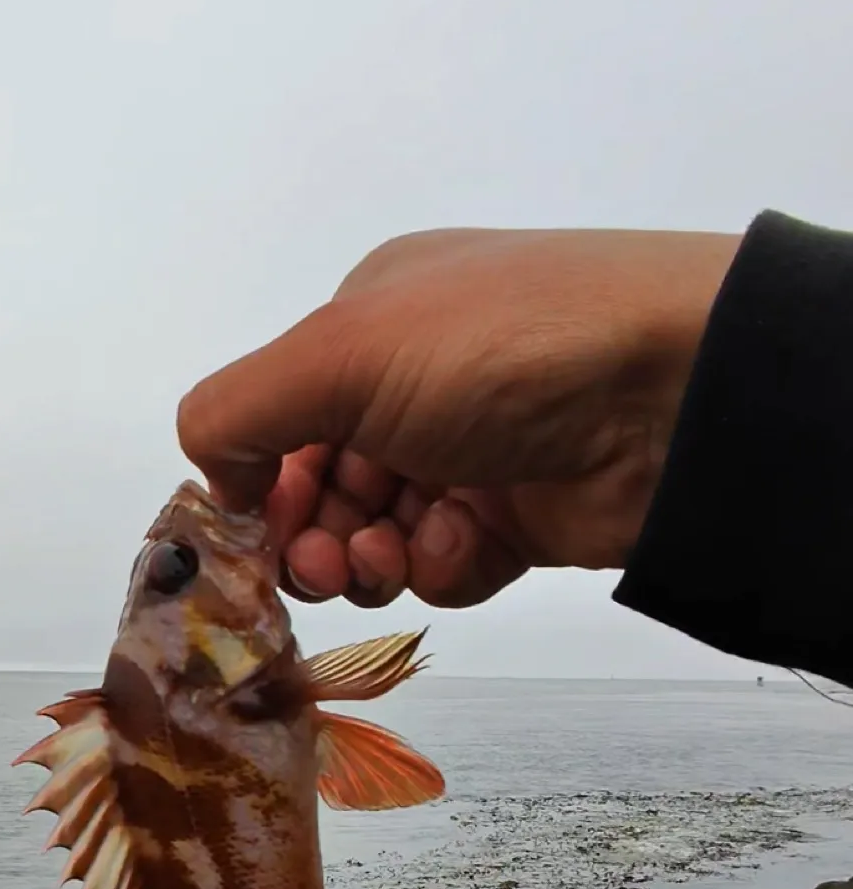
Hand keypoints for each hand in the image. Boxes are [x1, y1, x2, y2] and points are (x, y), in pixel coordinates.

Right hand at [176, 226, 741, 607]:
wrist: (676, 393)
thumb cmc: (497, 347)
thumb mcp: (339, 352)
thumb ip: (236, 413)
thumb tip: (213, 487)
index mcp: (366, 324)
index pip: (273, 420)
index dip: (255, 483)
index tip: (256, 533)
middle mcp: (411, 384)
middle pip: (314, 487)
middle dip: (306, 534)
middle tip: (321, 563)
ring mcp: (466, 452)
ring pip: (371, 535)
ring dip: (366, 556)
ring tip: (392, 554)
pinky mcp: (515, 518)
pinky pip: (441, 563)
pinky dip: (440, 564)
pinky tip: (466, 542)